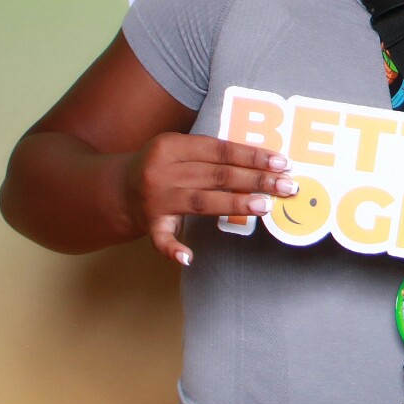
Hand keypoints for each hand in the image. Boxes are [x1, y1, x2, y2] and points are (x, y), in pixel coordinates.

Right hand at [121, 133, 292, 264]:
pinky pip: (162, 239)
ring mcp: (154, 199)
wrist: (115, 189)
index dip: (252, 156)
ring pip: (201, 201)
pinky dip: (173, 249)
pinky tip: (189, 257)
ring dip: (235, 204)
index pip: (220, 150)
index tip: (282, 162)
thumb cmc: (162, 166)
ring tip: (266, 206)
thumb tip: (263, 161)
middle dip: (256, 180)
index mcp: (170, 145)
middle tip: (288, 185)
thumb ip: (211, 153)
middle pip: (217, 176)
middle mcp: (161, 171)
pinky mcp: (149, 224)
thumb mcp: (178, 149)